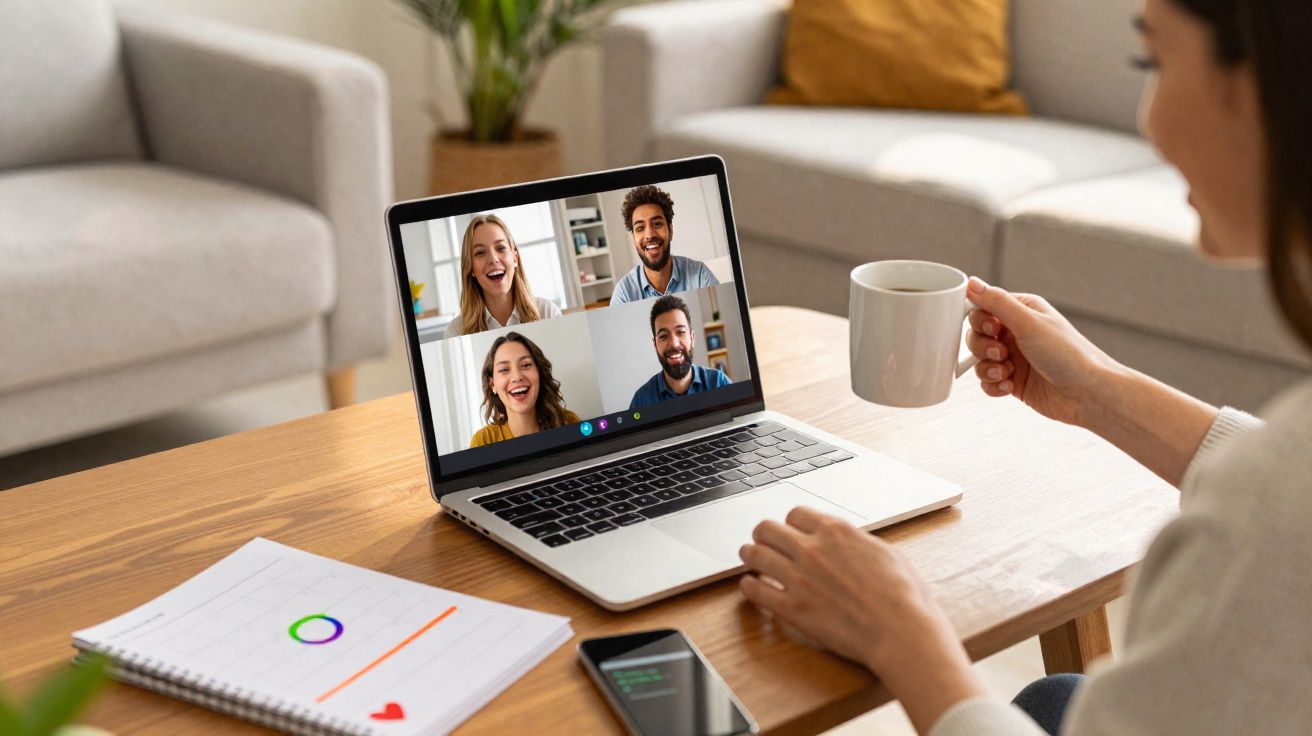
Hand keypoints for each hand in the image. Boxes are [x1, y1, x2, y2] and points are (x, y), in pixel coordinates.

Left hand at [739, 508, 984, 732]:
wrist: (901, 630)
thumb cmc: (903, 595)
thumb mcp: (884, 551)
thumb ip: (856, 541)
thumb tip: (846, 540)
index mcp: (836, 531)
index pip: (795, 514)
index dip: (791, 524)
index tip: (790, 532)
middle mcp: (812, 549)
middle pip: (767, 529)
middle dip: (764, 535)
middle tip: (763, 542)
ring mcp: (799, 578)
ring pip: (755, 555)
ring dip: (750, 556)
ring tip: (750, 560)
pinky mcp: (792, 608)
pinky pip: (755, 591)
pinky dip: (749, 587)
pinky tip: (751, 587)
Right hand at [965, 277, 1121, 425]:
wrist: (1088, 394)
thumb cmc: (1068, 355)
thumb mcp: (1029, 323)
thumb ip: (997, 302)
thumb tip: (971, 282)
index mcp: (1022, 311)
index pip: (983, 308)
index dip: (980, 320)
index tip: (992, 329)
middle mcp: (1017, 333)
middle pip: (977, 335)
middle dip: (983, 347)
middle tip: (1002, 353)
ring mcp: (1014, 358)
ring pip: (979, 360)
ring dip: (987, 368)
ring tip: (1007, 372)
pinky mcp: (1014, 380)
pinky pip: (987, 381)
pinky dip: (993, 385)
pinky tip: (1010, 386)